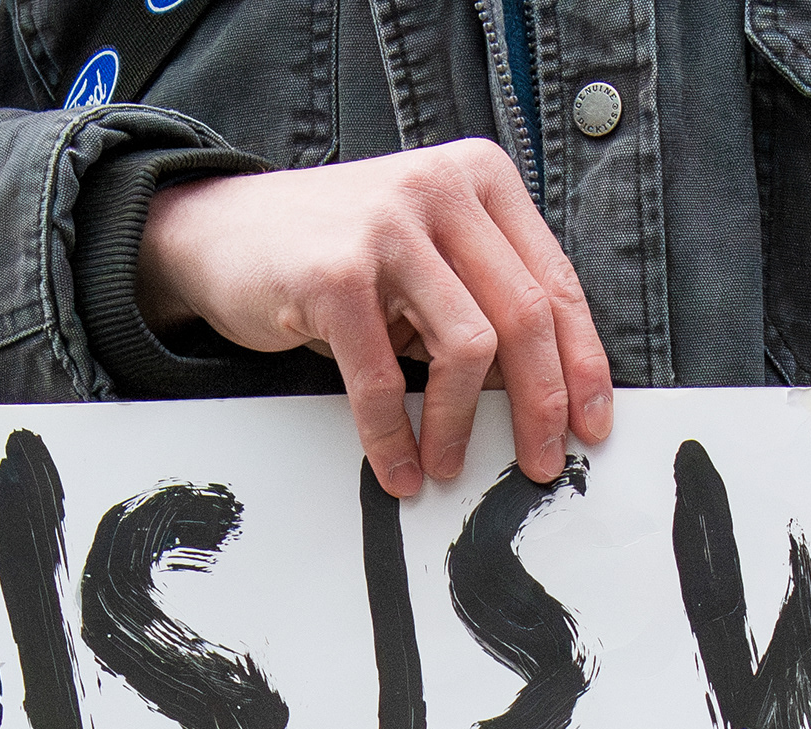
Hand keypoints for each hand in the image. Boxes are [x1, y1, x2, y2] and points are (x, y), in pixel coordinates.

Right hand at [136, 140, 613, 497]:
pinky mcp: (336, 271)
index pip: (555, 282)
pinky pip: (385, 378)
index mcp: (480, 178)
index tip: (591, 425)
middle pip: (526, 316)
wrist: (220, 232)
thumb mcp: (426, 261)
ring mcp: (387, 223)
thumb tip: (541, 397)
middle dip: (540, 406)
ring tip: (448, 465)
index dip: (582, 364)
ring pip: (470, 347)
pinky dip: (394, 436)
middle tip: (539, 463)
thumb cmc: (334, 256)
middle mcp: (440, 187)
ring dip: (462, 426)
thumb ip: (484, 302)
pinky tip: (399, 468)